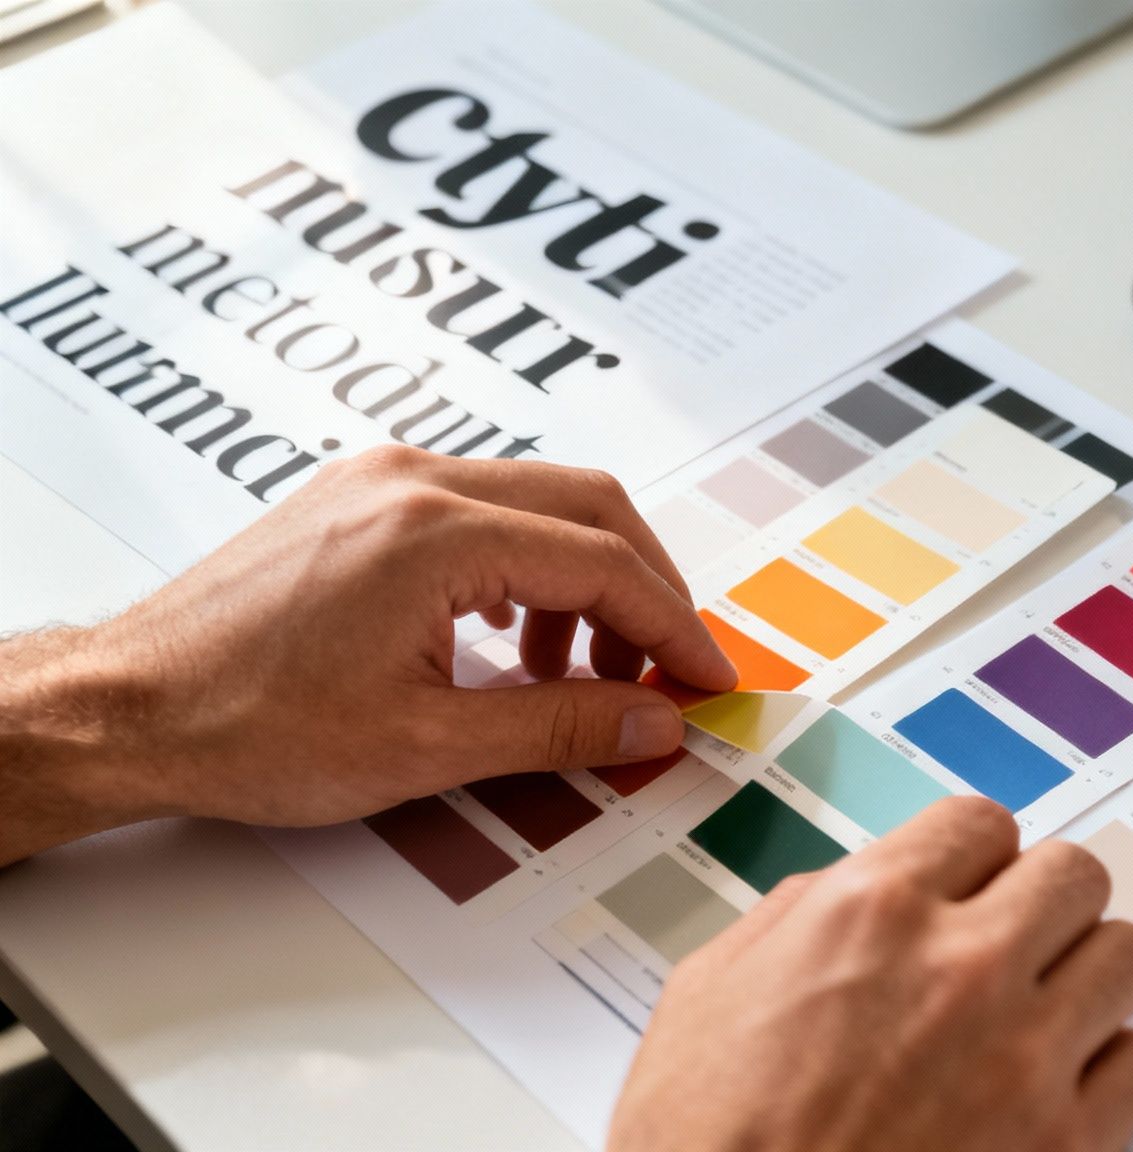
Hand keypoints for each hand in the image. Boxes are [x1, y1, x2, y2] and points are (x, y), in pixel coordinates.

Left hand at [0, 445, 735, 863]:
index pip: (604, 562)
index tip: (706, 681)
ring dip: (585, 583)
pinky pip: (482, 511)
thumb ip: (562, 727)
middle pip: (588, 506)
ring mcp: (383, 481)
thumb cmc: (245, 726)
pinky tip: (512, 645)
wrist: (126, 710)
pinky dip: (526, 571)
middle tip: (668, 671)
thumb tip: (654, 721)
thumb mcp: (425, 747)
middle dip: (646, 590)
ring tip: (582, 677)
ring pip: (538, 504)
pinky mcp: (360, 498)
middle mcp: (414, 482)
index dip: (673, 627)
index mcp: (437, 532)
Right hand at [610, 797, 1132, 1151]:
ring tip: (1046, 1015)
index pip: (980, 823)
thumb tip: (845, 890)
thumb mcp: (706, 995)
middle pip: (1074, 875)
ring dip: (1088, 978)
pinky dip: (1112, 1072)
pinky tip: (1062, 1090)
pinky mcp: (1065, 1144)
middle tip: (1014, 948)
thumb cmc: (701, 1145)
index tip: (967, 890)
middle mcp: (961, 966)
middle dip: (1044, 906)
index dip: (974, 859)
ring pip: (1126, 956)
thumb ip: (792, 920)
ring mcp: (1024, 1056)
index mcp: (870, 913)